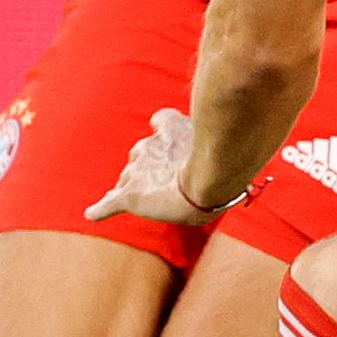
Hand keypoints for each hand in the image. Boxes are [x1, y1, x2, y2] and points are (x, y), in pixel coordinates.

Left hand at [86, 107, 218, 226]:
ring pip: (129, 177)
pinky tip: (92, 214)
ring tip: (151, 199)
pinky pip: (109, 202)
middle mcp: (150, 144)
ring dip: (137, 185)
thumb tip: (243, 139)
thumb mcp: (227, 137)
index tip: (167, 134)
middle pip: (142, 153)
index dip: (164, 131)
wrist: (211, 178)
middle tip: (170, 181)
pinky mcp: (130, 194)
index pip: (162, 122)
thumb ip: (222, 135)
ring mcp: (137, 170)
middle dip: (151, 165)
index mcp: (173, 128)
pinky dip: (101, 209)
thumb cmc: (226, 159)